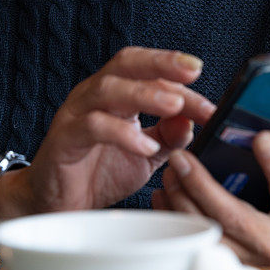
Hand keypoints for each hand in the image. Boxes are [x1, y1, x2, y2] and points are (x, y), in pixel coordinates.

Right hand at [0, 47, 215, 217]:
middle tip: (192, 71)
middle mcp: (95, 94)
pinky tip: (146, 146)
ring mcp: (76, 113)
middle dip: (162, 63)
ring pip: (109, 88)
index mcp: (117, 93)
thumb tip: (193, 120)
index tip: (211, 100)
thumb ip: (170, 136)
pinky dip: (123, 133)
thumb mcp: (147, 154)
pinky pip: (93, 126)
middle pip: (127, 63)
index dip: (181, 81)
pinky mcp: (64, 138)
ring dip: (145, 94)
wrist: (58, 206)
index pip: (151, 72)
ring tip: (175, 106)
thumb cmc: (100, 173)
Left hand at [152, 131, 269, 269]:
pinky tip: (165, 196)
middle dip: (203, 185)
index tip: (261, 137)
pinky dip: (178, 219)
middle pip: (234, 215)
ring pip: (210, 232)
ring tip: (171, 172)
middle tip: (182, 157)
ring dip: (184, 202)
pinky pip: (198, 243)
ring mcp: (251, 259)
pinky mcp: (231, 265)